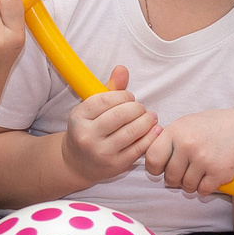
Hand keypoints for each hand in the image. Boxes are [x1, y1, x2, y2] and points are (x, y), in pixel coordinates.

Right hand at [61, 65, 157, 184]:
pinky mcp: (115, 165)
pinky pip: (139, 148)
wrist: (77, 163)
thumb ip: (108, 89)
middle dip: (137, 108)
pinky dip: (151, 137)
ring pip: (132, 131)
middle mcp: (87, 136)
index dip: (123, 96)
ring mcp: (101, 152)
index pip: (105, 100)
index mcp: (78, 118)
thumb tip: (122, 69)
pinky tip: (155, 129)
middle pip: (121, 115)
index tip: (130, 97)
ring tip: (150, 117)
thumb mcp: (91, 109)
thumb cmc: (88, 130)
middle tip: (141, 108)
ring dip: (147, 121)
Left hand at [141, 108, 233, 200]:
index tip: (162, 168)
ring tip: (200, 171)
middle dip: (176, 178)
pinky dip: (205, 188)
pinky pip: (202, 191)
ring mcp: (203, 159)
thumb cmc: (210, 129)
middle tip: (186, 170)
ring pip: (186, 186)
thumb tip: (148, 161)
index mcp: (175, 131)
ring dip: (191, 184)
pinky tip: (211, 175)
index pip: (152, 159)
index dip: (155, 168)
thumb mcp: (186, 125)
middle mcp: (188, 145)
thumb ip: (166, 139)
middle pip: (169, 177)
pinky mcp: (218, 173)